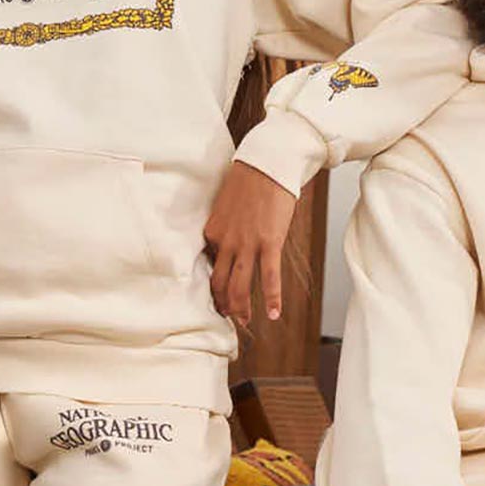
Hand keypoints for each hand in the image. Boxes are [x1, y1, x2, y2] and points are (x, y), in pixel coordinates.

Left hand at [203, 160, 295, 327]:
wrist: (267, 163)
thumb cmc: (249, 180)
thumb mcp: (226, 205)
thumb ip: (225, 228)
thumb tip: (230, 242)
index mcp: (213, 232)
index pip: (209, 266)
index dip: (214, 285)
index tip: (219, 296)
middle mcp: (226, 242)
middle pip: (219, 282)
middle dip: (222, 303)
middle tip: (228, 317)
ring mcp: (247, 244)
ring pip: (239, 285)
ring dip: (241, 308)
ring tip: (244, 322)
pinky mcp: (269, 243)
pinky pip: (268, 278)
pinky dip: (271, 299)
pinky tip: (275, 314)